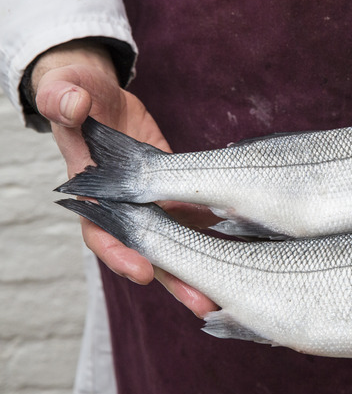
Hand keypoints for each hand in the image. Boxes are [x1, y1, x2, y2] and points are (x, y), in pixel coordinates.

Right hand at [33, 39, 217, 316]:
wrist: (100, 98)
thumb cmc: (74, 94)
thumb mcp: (64, 90)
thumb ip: (63, 98)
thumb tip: (74, 102)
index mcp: (92, 193)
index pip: (101, 232)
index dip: (120, 254)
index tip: (142, 271)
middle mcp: (124, 208)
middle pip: (148, 253)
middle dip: (174, 280)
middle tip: (202, 303)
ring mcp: (152, 204)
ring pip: (179, 243)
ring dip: (202, 268)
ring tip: (226, 293)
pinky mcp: (176, 191)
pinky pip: (198, 214)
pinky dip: (218, 229)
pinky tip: (247, 244)